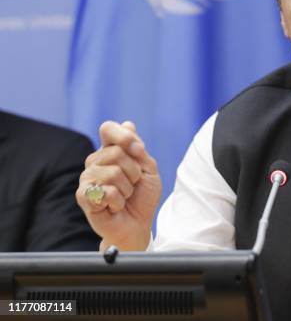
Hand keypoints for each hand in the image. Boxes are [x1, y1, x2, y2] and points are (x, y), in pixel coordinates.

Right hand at [76, 121, 161, 250]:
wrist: (137, 224)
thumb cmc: (142, 196)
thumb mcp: (148, 168)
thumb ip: (138, 149)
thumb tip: (128, 124)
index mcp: (110, 150)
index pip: (108, 128)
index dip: (124, 136)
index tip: (139, 151)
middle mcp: (96, 161)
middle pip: (116, 151)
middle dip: (134, 171)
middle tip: (133, 184)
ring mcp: (87, 177)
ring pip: (113, 173)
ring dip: (127, 188)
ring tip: (123, 196)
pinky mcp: (83, 195)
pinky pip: (107, 191)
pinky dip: (119, 201)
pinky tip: (115, 206)